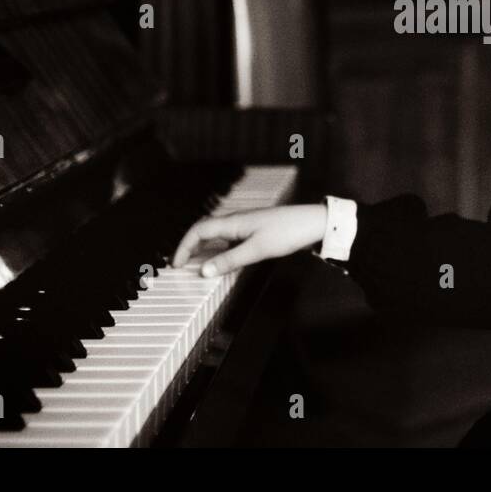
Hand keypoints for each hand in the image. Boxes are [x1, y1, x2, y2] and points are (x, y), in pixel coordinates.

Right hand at [171, 203, 327, 276]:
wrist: (314, 223)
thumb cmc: (288, 232)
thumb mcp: (257, 250)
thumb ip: (229, 261)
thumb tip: (204, 271)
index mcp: (232, 222)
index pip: (198, 231)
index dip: (183, 247)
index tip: (176, 264)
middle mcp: (236, 221)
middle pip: (204, 231)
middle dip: (190, 246)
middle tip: (181, 264)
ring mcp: (246, 225)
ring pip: (217, 235)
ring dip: (205, 248)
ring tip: (198, 264)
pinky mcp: (256, 230)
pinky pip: (230, 239)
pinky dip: (220, 249)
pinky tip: (224, 260)